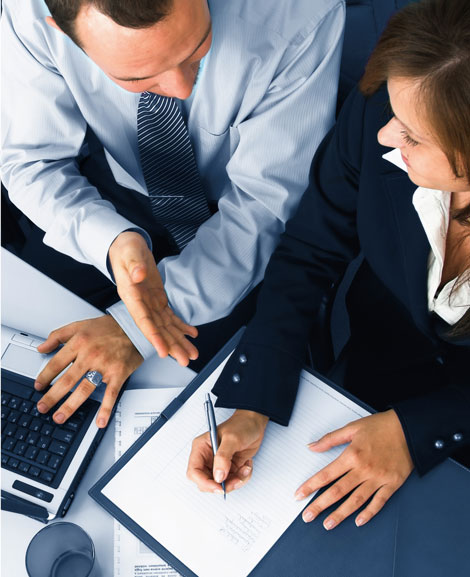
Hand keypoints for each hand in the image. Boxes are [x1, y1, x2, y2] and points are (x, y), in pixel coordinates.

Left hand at [35, 315, 143, 427]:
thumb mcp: (80, 325)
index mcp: (79, 342)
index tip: (38, 386)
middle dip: (52, 396)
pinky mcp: (118, 374)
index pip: (56, 363)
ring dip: (70, 406)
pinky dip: (105, 409)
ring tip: (60, 416)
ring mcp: (105, 366)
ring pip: (84, 389)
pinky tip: (99, 421)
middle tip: (42, 407)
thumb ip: (58, 335)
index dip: (44, 377)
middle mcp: (90, 355)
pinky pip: (110, 394)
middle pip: (67, 380)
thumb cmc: (109, 327)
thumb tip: (42, 347)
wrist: (136, 326)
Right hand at [109, 231, 198, 365]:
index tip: (163, 351)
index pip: (144, 321)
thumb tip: (138, 275)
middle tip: (185, 359)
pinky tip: (191, 334)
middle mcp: (141, 305)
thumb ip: (133, 264)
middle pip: (158, 330)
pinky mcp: (157, 300)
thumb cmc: (126, 249)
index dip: (154, 337)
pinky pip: (170, 316)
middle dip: (172, 346)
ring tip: (192, 353)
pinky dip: (181, 326)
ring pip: (166, 327)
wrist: (126, 247)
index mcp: (132, 297)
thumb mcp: (129, 252)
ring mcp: (149, 304)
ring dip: (179, 341)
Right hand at [187, 409, 268, 492]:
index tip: (219, 487)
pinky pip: (233, 482)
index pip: (194, 472)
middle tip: (237, 479)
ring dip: (236, 481)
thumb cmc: (241, 425)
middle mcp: (207, 458)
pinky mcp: (229, 468)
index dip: (204, 483)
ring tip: (245, 468)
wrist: (254, 423)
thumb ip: (223, 457)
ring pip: (221, 485)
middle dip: (223, 485)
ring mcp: (218, 465)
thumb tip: (218, 476)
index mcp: (201, 448)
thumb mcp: (232, 439)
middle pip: (207, 483)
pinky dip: (242, 477)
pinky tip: (247, 465)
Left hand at [295, 410, 413, 528]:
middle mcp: (364, 469)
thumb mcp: (352, 428)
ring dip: (341, 514)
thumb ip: (330, 439)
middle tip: (308, 516)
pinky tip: (359, 521)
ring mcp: (378, 478)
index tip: (300, 495)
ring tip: (328, 524)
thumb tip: (312, 447)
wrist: (410, 429)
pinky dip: (369, 513)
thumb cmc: (381, 426)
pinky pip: (379, 502)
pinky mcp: (392, 484)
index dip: (311, 486)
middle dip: (321, 505)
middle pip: (338, 491)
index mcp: (352, 455)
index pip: (327, 474)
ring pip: (356, 500)